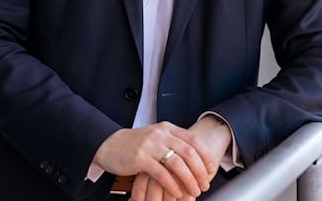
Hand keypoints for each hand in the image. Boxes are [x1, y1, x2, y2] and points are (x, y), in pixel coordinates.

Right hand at [92, 122, 210, 198]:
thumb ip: (174, 142)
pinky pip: (161, 173)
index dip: (205, 155)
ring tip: (193, 191)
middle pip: (189, 152)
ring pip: (177, 164)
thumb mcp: (157, 137)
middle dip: (200, 171)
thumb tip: (197, 157)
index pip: (194, 140)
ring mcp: (150, 145)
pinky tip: (176, 192)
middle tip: (205, 184)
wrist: (110, 145)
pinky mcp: (140, 158)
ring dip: (189, 180)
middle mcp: (161, 134)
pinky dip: (172, 185)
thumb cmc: (136, 144)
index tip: (212, 169)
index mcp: (168, 128)